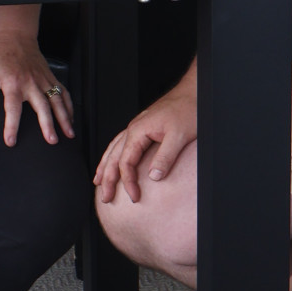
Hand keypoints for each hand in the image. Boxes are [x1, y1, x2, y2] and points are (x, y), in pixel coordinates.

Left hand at [0, 33, 73, 147]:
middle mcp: (30, 83)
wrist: (15, 35)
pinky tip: (71, 118)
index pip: (12, 109)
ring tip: (69, 134)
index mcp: (12, 83)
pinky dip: (69, 106)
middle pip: (42, 107)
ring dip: (64, 118)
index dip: (11, 126)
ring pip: (57, 101)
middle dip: (48, 125)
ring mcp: (43, 80)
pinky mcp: (50, 77)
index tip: (11, 141)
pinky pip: (63, 92)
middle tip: (52, 140)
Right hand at [95, 88, 196, 203]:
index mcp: (138, 131)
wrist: (193, 92)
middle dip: (107, 179)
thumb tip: (153, 177)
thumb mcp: (179, 136)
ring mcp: (137, 127)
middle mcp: (133, 128)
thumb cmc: (187, 109)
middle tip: (105, 198)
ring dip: (105, 167)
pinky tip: (113, 160)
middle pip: (113, 157)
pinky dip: (113, 155)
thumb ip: (165, 156)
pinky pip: (121, 144)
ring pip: (114, 149)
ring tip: (98, 182)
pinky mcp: (143, 127)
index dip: (128, 182)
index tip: (134, 197)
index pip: (126, 162)